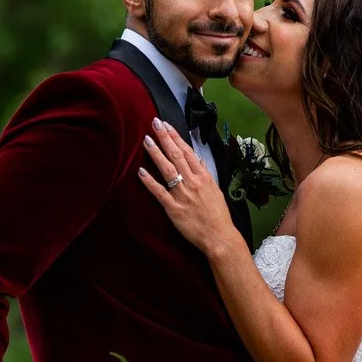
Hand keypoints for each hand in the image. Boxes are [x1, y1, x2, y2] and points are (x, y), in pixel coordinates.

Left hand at [139, 119, 239, 255]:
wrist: (219, 237)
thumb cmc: (218, 216)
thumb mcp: (215, 190)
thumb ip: (205, 173)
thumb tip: (198, 160)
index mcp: (204, 177)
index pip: (187, 152)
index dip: (175, 137)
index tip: (166, 125)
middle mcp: (193, 182)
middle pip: (176, 156)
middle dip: (164, 138)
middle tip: (154, 124)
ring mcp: (183, 195)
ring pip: (168, 170)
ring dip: (156, 154)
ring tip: (147, 140)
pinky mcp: (174, 209)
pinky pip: (160, 192)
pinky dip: (150, 182)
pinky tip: (141, 171)